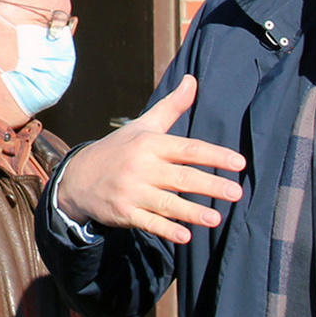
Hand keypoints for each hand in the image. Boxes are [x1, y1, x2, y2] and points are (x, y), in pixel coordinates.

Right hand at [56, 74, 245, 242]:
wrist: (77, 177)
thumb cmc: (118, 149)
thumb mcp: (142, 125)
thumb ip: (171, 107)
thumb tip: (192, 80)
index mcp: (150, 144)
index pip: (188, 149)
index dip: (215, 155)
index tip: (238, 163)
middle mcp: (141, 167)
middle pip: (181, 177)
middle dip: (210, 185)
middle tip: (236, 193)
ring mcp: (132, 191)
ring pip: (167, 203)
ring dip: (192, 212)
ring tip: (216, 218)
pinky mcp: (124, 212)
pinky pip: (148, 222)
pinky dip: (166, 230)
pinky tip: (185, 236)